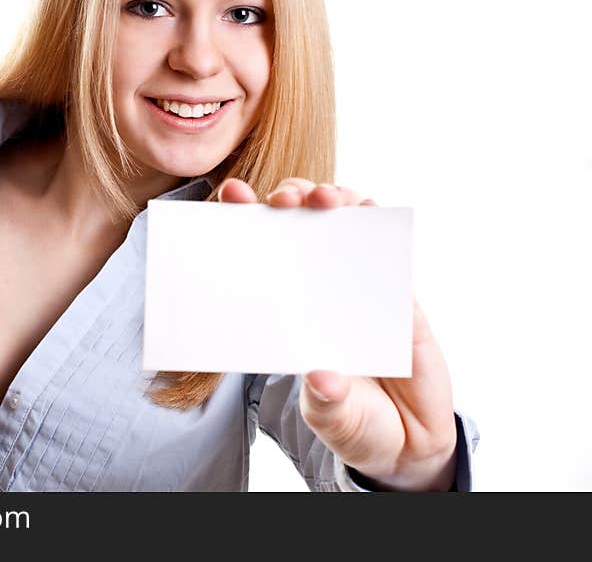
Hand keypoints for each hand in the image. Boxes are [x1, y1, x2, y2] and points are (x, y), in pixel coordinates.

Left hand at [216, 177, 457, 491]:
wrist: (409, 441)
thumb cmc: (355, 423)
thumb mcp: (334, 418)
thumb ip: (328, 402)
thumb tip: (323, 379)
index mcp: (288, 313)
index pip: (260, 258)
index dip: (245, 224)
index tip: (232, 199)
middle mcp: (317, 290)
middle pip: (299, 227)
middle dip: (290, 199)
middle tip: (286, 201)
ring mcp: (357, 286)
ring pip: (342, 225)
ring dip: (334, 200)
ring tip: (326, 199)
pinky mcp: (398, 293)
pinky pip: (387, 248)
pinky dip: (379, 223)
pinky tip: (369, 209)